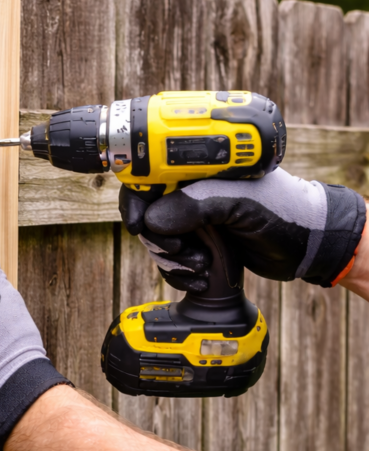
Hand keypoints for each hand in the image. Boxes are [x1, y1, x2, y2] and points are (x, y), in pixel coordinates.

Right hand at [120, 168, 366, 293]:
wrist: (312, 247)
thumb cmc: (287, 213)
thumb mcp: (242, 203)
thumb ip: (197, 205)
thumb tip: (153, 220)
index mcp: (201, 169)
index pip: (151, 176)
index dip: (138, 200)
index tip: (140, 225)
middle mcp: (196, 192)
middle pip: (150, 214)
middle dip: (160, 240)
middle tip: (182, 252)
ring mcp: (199, 219)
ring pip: (160, 242)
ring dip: (173, 262)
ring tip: (202, 267)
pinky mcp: (204, 244)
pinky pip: (175, 261)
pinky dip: (181, 275)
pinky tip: (200, 281)